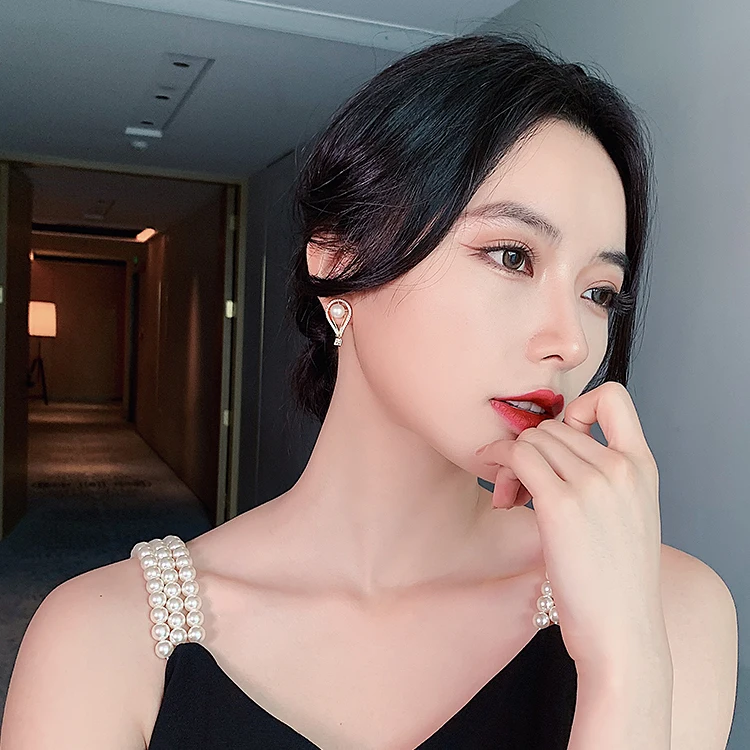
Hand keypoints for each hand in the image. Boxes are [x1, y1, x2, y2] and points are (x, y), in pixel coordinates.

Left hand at [476, 381, 668, 678]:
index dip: (578, 407)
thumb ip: (604, 476)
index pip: (614, 397)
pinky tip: (501, 494)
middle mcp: (620, 468)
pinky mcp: (560, 505)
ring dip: (511, 461)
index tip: (560, 441)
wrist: (622, 633)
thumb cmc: (617, 580)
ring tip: (511, 496)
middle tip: (519, 484)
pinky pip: (516, 457)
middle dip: (531, 448)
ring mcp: (592, 484)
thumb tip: (550, 447)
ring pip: (531, 439)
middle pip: (554, 425)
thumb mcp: (630, 515)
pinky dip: (498, 464)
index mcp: (642, 466)